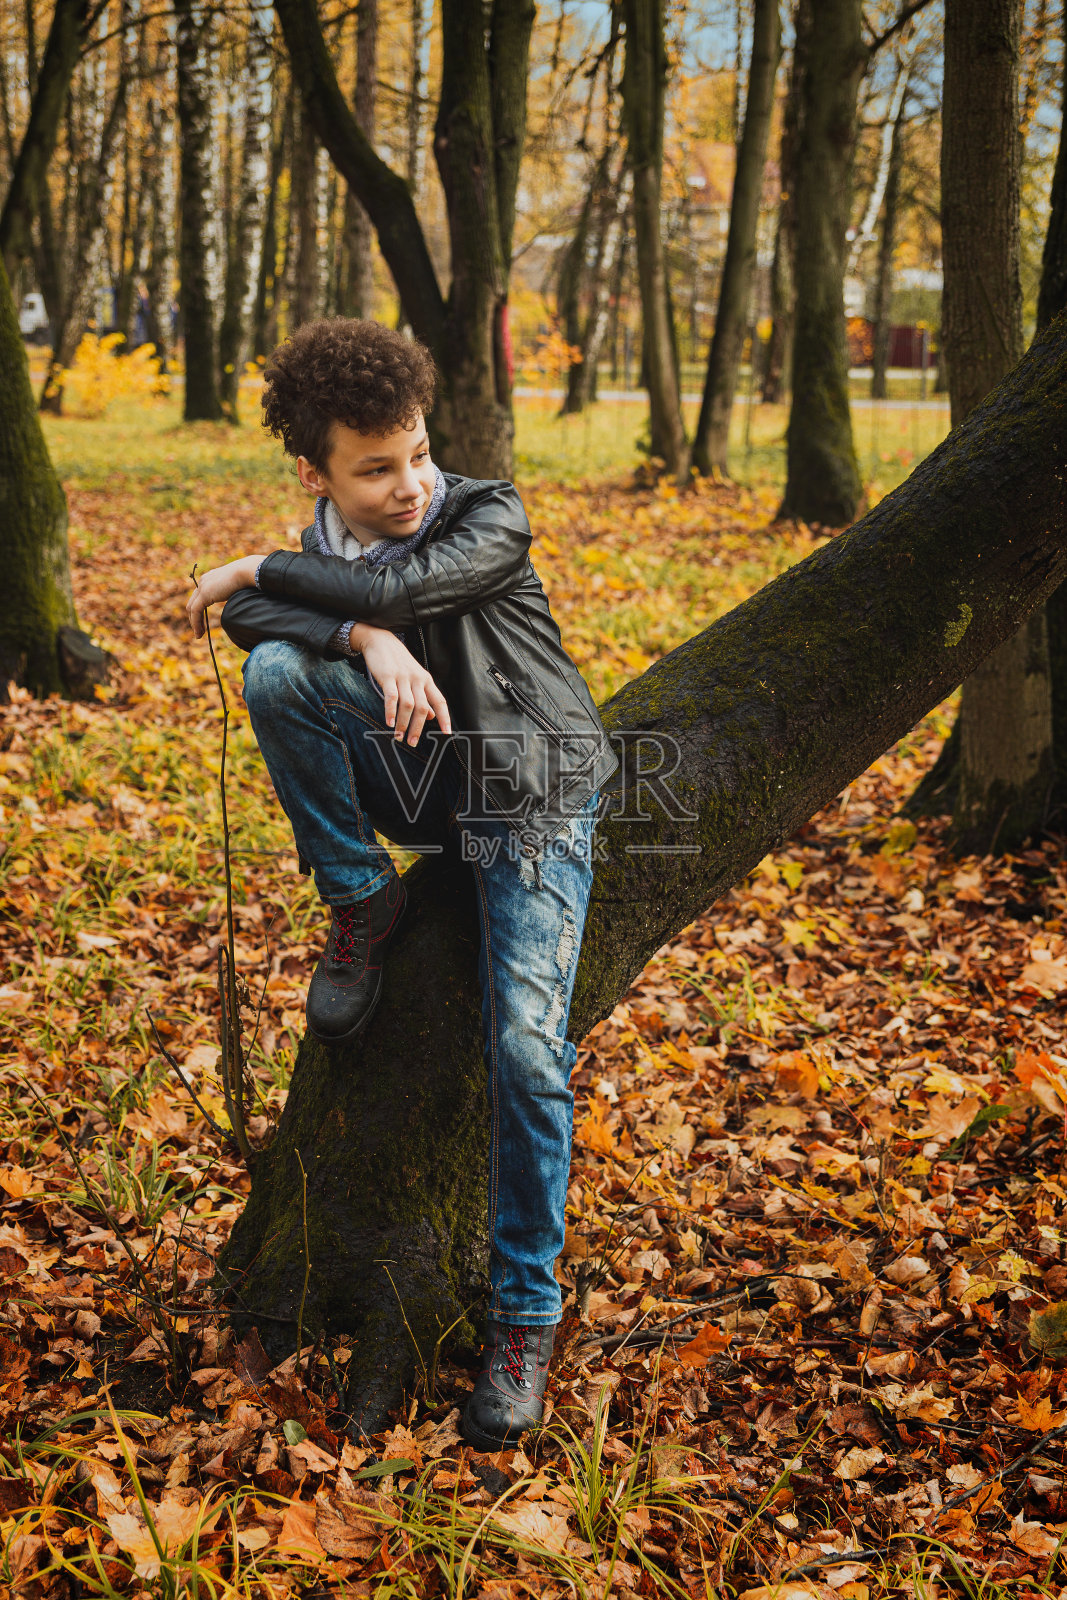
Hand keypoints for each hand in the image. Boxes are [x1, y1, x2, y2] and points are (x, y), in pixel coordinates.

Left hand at [186, 555, 264, 638]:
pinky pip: (196, 611)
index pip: (199, 596)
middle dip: (194, 618)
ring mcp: (203, 587)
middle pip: (193, 602)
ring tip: (199, 635)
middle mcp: (204, 581)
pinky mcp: (204, 594)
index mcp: (210, 578)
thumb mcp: (236, 587)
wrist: (247, 572)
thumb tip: (240, 605)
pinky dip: (196, 623)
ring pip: (192, 608)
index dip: (200, 609)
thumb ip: (232, 594)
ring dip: (194, 623)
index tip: (204, 621)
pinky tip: (200, 632)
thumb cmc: (248, 579)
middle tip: (199, 630)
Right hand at [354, 626, 451, 743]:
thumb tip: (432, 717)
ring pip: (408, 705)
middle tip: (413, 742)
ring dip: (403, 723)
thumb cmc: (398, 662)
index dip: (444, 717)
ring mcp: (403, 677)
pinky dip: (391, 711)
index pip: (440, 701)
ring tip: (399, 737)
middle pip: (423, 708)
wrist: (380, 640)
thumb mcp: (414, 678)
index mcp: (426, 680)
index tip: (447, 733)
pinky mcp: (388, 676)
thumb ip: (423, 697)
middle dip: (418, 728)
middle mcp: (417, 679)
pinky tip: (389, 723)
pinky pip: (392, 697)